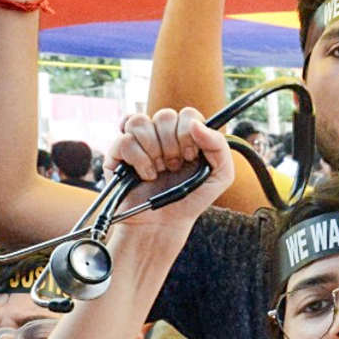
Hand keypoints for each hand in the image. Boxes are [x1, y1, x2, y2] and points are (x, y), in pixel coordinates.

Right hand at [103, 108, 235, 230]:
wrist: (165, 224)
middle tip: (174, 167)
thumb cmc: (191, 200)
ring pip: (140, 122)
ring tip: (159, 171)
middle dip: (173, 145)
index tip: (190, 156)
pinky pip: (124, 140)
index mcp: (184, 135)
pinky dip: (138, 160)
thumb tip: (195, 124)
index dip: (189, 133)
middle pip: (165, 115)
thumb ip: (219, 146)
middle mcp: (160, 134)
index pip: (187, 114)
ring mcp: (137, 142)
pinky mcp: (117, 154)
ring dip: (154, 151)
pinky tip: (144, 175)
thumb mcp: (220, 176)